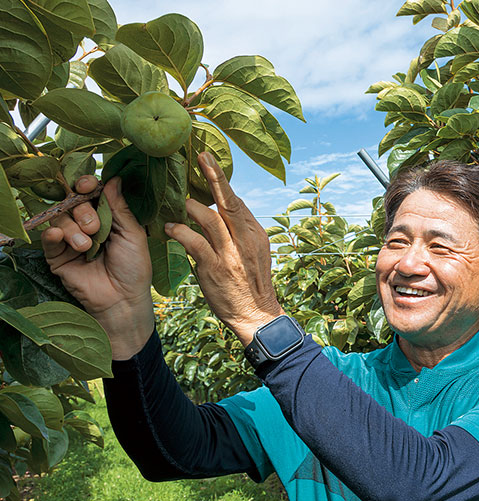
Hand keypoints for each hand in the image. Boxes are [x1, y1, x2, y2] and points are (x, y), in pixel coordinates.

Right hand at [41, 176, 153, 358]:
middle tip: (95, 227)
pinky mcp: (57, 256)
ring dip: (72, 227)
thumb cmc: (134, 268)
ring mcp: (70, 240)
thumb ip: (120, 208)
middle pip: (73, 202)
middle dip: (83, 211)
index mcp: (107, 217)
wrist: (123, 299)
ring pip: (60, 218)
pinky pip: (47, 238)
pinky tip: (59, 236)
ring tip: (86, 244)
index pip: (91, 193)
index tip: (87, 185)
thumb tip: (114, 179)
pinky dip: (52, 234)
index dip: (86, 185)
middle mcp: (86, 225)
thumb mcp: (133, 235)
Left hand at [165, 152, 283, 345]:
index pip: (237, 201)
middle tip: (200, 156)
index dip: (222, 180)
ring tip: (180, 205)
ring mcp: (230, 253)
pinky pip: (194, 242)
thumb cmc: (251, 283)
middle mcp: (245, 239)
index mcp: (254, 233)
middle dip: (214, 176)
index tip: (209, 158)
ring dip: (191, 207)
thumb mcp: (254, 253)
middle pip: (228, 201)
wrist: (256, 314)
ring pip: (209, 218)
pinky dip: (180, 231)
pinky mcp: (215, 267)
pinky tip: (169, 228)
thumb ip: (240, 232)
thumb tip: (224, 210)